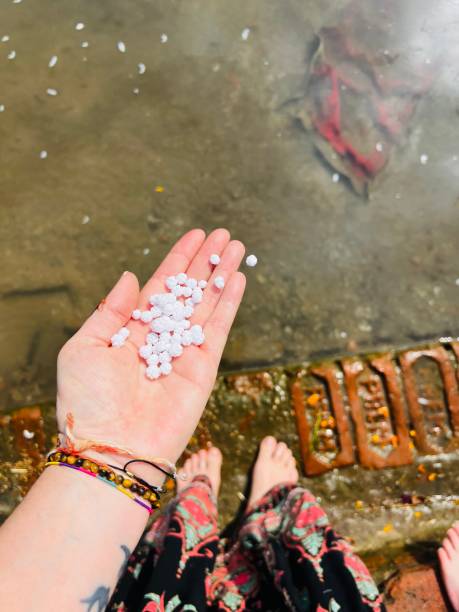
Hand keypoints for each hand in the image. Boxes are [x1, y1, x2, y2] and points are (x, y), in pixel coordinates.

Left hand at [55, 229, 245, 482]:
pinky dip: (229, 304)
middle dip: (205, 262)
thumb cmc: (88, 400)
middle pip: (189, 291)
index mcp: (133, 331)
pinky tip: (238, 280)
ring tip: (236, 247)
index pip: (160, 287)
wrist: (111, 446)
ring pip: (207, 304)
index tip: (195, 236)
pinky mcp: (203, 369)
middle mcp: (161, 338)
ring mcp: (184, 353)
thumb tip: (131, 277)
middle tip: (222, 234)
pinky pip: (219, 329)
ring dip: (222, 276)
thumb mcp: (84, 346)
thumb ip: (110, 310)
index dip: (178, 260)